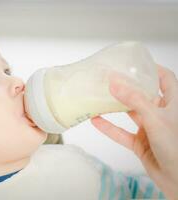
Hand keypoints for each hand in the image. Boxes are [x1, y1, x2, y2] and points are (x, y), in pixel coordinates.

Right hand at [90, 65, 177, 199]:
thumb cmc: (177, 148)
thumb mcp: (156, 119)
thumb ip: (135, 100)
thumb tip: (115, 83)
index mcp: (173, 103)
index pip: (165, 79)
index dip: (151, 69)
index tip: (134, 63)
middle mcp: (161, 114)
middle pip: (142, 95)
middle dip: (127, 87)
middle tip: (110, 79)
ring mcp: (149, 129)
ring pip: (129, 114)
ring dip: (114, 107)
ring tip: (99, 97)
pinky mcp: (140, 143)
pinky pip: (121, 133)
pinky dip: (108, 127)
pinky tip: (96, 121)